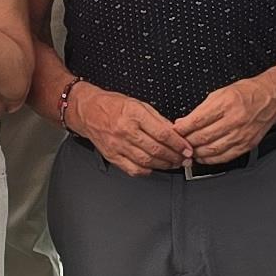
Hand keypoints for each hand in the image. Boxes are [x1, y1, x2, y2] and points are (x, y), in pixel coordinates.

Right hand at [69, 84, 192, 175]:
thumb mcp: (138, 104)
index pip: (162, 133)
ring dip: (164, 165)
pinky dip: (147, 171)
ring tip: (174, 164)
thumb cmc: (112, 105)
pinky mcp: (112, 156)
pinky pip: (133, 169)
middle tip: (185, 159)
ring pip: (147, 161)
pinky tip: (154, 167)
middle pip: (156, 149)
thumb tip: (174, 132)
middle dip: (175, 156)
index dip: (178, 143)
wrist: (88, 111)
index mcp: (134, 114)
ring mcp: (118, 145)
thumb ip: (157, 119)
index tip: (187, 148)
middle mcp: (125, 130)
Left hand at [175, 76, 275, 164]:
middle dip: (187, 142)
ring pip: (212, 149)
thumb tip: (183, 122)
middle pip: (203, 137)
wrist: (270, 99)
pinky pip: (225, 156)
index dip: (182, 129)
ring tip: (189, 151)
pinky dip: (211, 159)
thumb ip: (200, 109)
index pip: (197, 121)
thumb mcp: (220, 93)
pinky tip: (203, 157)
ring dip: (197, 152)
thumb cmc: (246, 93)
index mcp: (226, 104)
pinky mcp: (246, 145)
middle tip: (179, 143)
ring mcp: (241, 134)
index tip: (174, 131)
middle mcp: (234, 120)